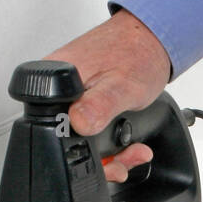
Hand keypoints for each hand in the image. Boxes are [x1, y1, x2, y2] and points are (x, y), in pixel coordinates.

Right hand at [44, 9, 169, 182]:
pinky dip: (107, 140)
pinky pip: (86, 128)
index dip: (78, 155)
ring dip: (108, 154)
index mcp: (56, 80)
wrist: (150, 39)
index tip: (108, 162)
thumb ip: (99, 105)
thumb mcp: (123, 86)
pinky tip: (127, 143)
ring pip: (78, 139)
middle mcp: (55, 88)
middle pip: (65, 140)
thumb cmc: (138, 53)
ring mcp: (66, 94)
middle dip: (99, 160)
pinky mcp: (78, 98)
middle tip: (124, 161)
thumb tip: (78, 122)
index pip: (51, 131)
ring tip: (132, 152)